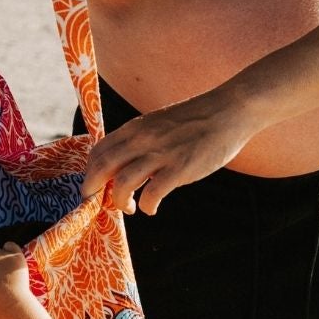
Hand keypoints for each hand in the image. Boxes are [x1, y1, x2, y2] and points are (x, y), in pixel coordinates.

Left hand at [81, 86, 256, 214]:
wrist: (228, 110)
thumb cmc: (195, 119)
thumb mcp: (158, 123)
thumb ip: (140, 141)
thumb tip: (124, 166)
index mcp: (135, 127)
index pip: (98, 150)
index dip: (89, 171)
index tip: (93, 186)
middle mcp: (142, 139)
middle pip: (102, 167)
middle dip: (92, 189)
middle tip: (96, 203)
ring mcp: (161, 153)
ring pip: (123, 183)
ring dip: (120, 201)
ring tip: (129, 208)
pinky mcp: (180, 168)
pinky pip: (152, 194)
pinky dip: (148, 206)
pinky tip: (152, 208)